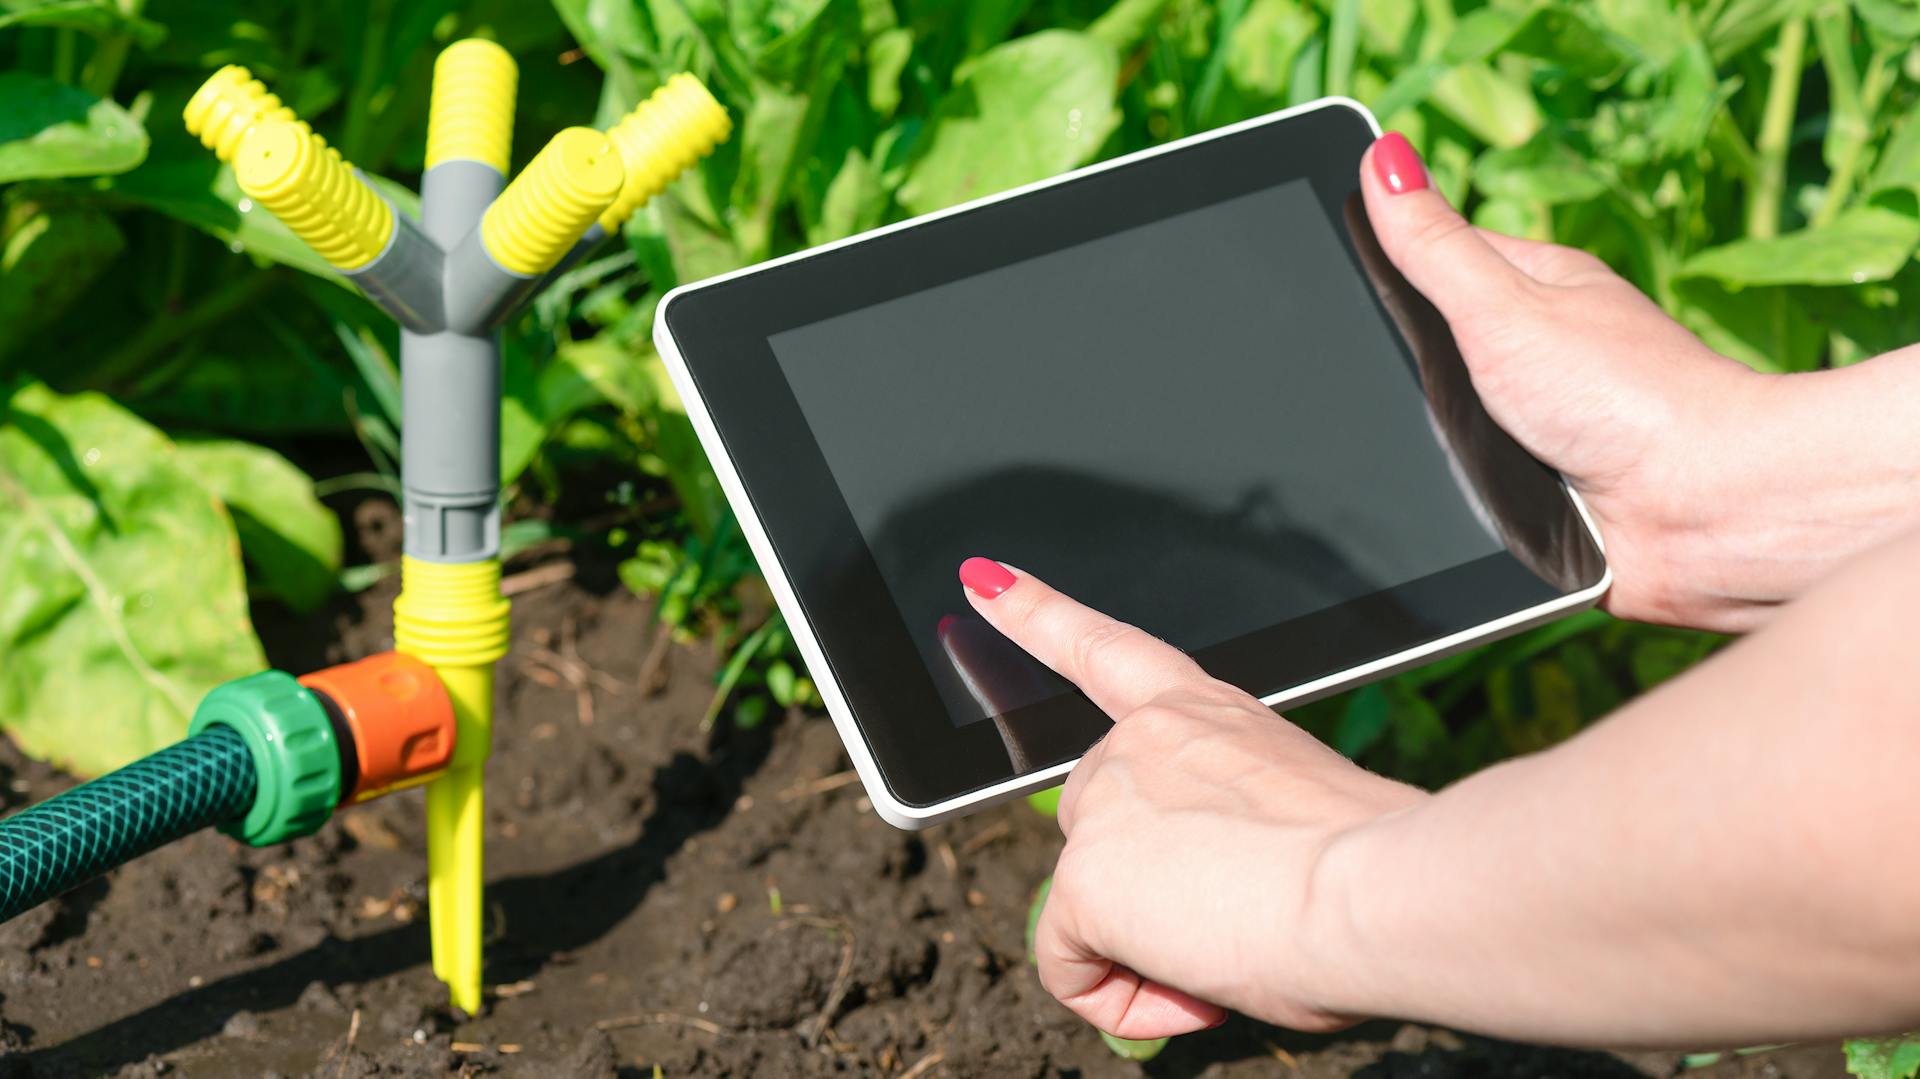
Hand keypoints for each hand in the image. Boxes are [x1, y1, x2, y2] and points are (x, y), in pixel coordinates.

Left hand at [956, 557, 1423, 1037]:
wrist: (1382, 888)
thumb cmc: (1376, 864)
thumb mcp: (1302, 816)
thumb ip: (1237, 830)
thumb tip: (1220, 902)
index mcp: (1208, 710)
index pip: (1104, 649)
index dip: (1036, 611)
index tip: (983, 580)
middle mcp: (1144, 738)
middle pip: (1100, 833)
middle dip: (1146, 893)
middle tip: (1236, 927)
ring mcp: (1106, 799)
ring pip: (1094, 906)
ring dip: (1153, 951)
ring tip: (1237, 951)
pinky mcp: (1085, 874)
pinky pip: (1072, 966)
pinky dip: (1123, 999)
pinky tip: (1192, 991)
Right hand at [1361, 133, 1767, 630]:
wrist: (1701, 510)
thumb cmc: (1627, 396)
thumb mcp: (1505, 307)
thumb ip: (1435, 245)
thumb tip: (1382, 155)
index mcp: (1535, 288)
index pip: (1434, 258)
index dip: (1380, 266)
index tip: (1325, 276)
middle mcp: (1539, 352)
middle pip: (1431, 348)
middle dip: (1397, 373)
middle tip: (1370, 385)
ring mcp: (1539, 422)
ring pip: (1440, 425)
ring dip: (1422, 445)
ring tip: (1419, 451)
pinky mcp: (1538, 493)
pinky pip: (1466, 489)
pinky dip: (1454, 498)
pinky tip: (1446, 499)